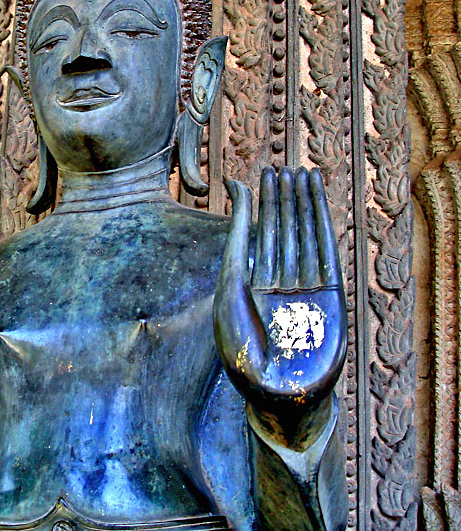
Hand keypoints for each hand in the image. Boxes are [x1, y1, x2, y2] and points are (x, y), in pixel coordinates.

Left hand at [214, 167, 345, 438]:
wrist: (274, 390)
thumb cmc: (243, 346)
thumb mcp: (231, 283)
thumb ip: (237, 239)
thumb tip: (232, 193)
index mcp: (250, 283)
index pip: (258, 236)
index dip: (261, 206)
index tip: (262, 178)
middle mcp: (277, 281)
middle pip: (282, 231)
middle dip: (284, 201)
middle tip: (286, 168)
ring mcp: (303, 287)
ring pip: (304, 236)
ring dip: (304, 206)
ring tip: (304, 175)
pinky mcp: (327, 294)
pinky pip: (324, 251)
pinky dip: (321, 225)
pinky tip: (317, 203)